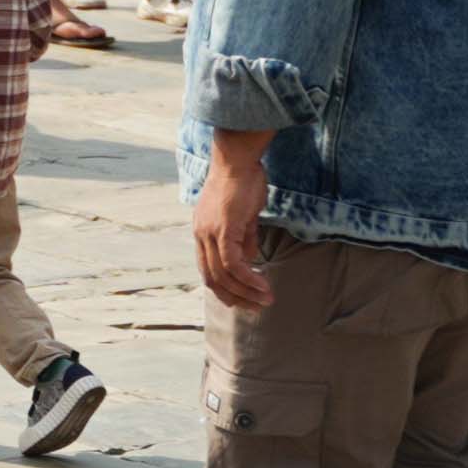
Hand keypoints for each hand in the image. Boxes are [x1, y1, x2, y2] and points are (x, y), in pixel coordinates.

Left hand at [192, 127, 274, 310]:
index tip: (243, 300)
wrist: (237, 159)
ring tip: (266, 300)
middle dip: (235, 298)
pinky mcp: (223, 229)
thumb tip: (250, 260)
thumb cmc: (243, 181)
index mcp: (202, 231)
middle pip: (212, 279)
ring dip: (246, 292)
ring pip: (223, 275)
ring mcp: (209, 232)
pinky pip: (233, 263)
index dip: (224, 288)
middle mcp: (201, 234)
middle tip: (256, 308)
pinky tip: (264, 286)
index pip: (207, 269)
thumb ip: (244, 238)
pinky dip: (248, 278)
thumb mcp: (244, 215)